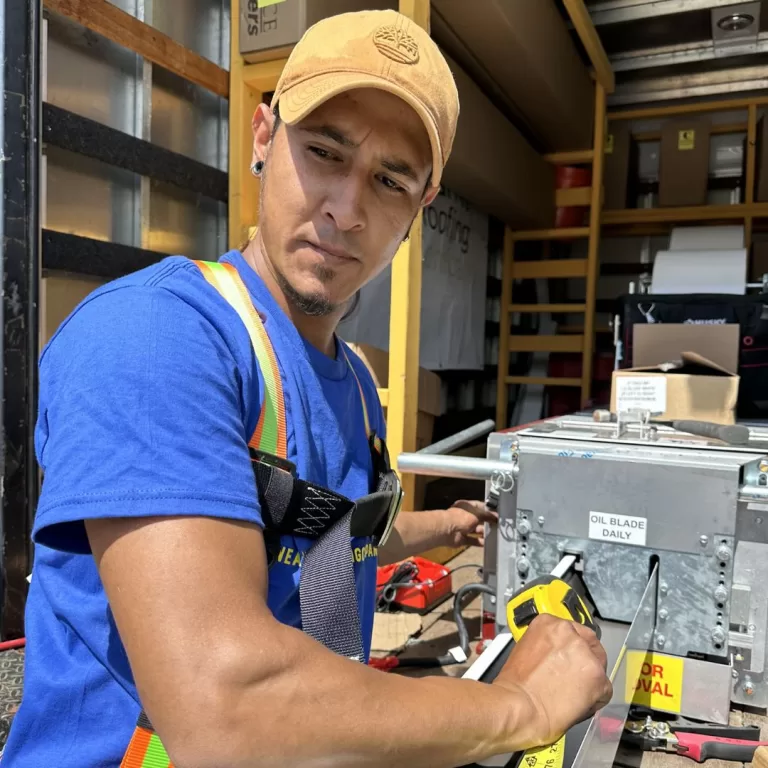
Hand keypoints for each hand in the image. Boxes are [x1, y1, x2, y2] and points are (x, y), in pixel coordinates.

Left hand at [441, 500, 497, 547]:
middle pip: (479, 519)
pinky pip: (473, 540)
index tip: (498, 514)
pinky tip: (489, 543)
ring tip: (496, 534)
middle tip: (499, 525)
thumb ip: (487, 515)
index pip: (479, 506)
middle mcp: (464, 516)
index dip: (488, 510)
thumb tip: (496, 517)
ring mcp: (463, 528)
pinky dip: (480, 542)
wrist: (446, 531)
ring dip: (485, 532)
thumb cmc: (461, 517)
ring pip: (476, 530)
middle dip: (488, 522)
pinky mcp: (462, 539)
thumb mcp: (477, 514)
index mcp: (466, 506)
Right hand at [493, 614, 611, 749]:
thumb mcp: (526, 649)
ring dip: (589, 679)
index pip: (572, 630)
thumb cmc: (516, 685)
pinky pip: (604, 689)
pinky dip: (595, 699)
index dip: (571, 647)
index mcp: (548, 623)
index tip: (569, 657)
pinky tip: (576, 704)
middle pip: (589, 643)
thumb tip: (558, 655)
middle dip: (584, 660)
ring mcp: (586, 654)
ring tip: (570, 693)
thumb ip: (547, 645)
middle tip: (572, 677)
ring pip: (599, 666)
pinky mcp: (598, 677)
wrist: (521, 706)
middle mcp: (569, 633)